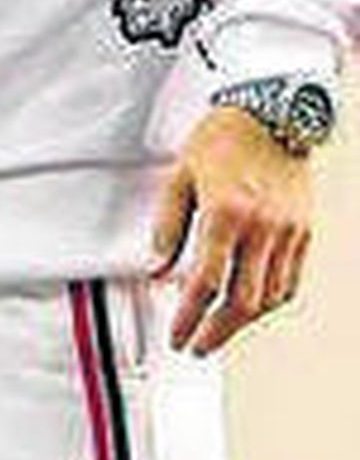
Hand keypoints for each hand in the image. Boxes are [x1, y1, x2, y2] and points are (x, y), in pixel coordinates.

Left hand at [150, 105, 313, 355]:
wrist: (272, 114)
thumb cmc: (223, 138)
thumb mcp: (181, 175)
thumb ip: (167, 225)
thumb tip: (156, 267)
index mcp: (226, 212)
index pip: (205, 282)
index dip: (189, 315)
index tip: (177, 334)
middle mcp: (261, 227)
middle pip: (241, 301)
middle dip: (216, 332)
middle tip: (196, 346)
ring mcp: (288, 232)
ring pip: (269, 298)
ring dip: (242, 322)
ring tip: (218, 329)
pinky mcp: (304, 232)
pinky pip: (289, 282)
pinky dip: (269, 302)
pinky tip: (251, 306)